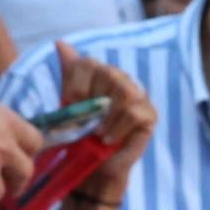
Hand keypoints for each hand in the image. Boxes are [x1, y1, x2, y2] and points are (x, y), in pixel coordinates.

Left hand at [49, 43, 157, 192]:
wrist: (94, 166)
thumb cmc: (81, 134)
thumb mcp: (68, 103)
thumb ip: (68, 73)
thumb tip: (59, 42)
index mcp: (99, 73)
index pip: (89, 64)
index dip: (77, 84)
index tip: (70, 105)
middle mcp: (120, 79)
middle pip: (108, 73)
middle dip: (92, 100)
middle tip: (84, 122)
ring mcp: (138, 95)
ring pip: (124, 90)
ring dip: (106, 115)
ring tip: (96, 133)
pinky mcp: (150, 114)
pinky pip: (134, 112)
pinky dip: (117, 127)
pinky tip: (108, 139)